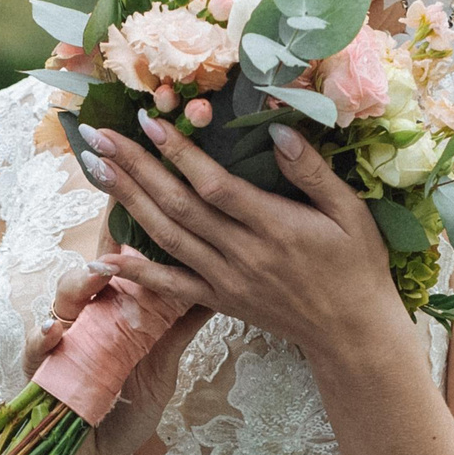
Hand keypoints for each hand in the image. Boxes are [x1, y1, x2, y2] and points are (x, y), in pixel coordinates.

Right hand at [24, 253, 213, 454]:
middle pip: (90, 277)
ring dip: (77, 286)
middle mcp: (85, 321)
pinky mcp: (39, 369)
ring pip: (62, 300)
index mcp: (114, 316)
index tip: (142, 218)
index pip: (117, 271)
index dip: (124, 243)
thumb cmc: (125, 414)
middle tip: (125, 247)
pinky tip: (56, 332)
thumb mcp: (160, 369)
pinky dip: (44, 337)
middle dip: (104, 257)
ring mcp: (60, 341)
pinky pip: (37, 346)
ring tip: (95, 279)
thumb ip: (178, 333)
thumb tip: (214, 294)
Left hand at [78, 113, 405, 363]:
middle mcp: (244, 255)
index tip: (149, 122)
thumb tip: (277, 128)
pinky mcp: (221, 301)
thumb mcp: (351, 212)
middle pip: (178, 207)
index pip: (215, 187)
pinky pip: (172, 286)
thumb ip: (311, 171)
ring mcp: (227, 281)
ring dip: (127, 202)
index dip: (179, 155)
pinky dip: (137, 271)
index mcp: (276, 227)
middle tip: (99, 136)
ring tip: (96, 169)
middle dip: (135, 168)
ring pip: (167, 238)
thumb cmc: (357, 264)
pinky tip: (104, 254)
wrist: (353, 332)